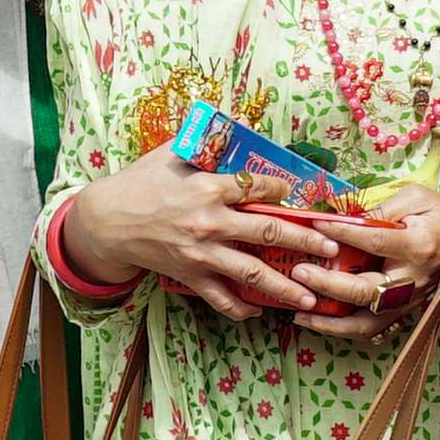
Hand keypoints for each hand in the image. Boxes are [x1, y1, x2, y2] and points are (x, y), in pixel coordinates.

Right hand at [60, 150, 341, 319]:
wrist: (107, 221)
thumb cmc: (140, 182)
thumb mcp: (171, 153)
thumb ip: (205, 143)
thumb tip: (235, 128)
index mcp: (208, 187)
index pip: (259, 187)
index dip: (283, 190)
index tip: (297, 194)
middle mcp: (210, 222)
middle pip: (268, 232)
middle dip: (305, 241)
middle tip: (332, 248)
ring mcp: (201, 253)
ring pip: (252, 273)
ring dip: (286, 286)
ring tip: (312, 295)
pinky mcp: (190, 275)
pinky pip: (221, 298)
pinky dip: (241, 308)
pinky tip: (259, 311)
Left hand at [288, 183, 439, 342]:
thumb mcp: (415, 198)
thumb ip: (381, 208)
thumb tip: (344, 218)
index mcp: (417, 247)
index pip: (374, 241)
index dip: (342, 232)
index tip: (315, 223)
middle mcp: (412, 280)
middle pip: (365, 290)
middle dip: (328, 284)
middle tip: (299, 271)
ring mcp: (408, 301)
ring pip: (366, 322)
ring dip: (330, 320)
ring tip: (299, 311)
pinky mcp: (403, 312)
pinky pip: (370, 329)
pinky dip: (341, 330)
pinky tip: (315, 321)